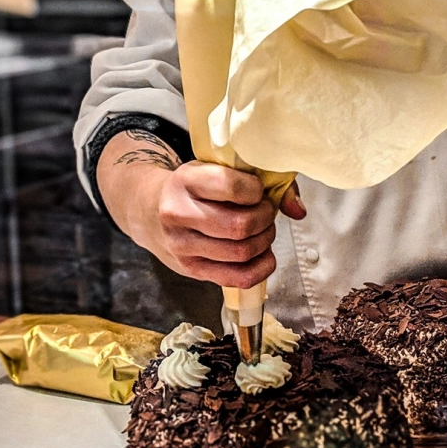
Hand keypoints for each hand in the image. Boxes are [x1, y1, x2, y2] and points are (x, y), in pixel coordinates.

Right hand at [96, 130, 305, 288]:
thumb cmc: (191, 188)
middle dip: (265, 219)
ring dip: (264, 241)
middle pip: (240, 226)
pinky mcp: (191, 270)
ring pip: (241, 252)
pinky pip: (238, 278)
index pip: (232, 187)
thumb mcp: (213, 169)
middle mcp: (178, 214)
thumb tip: (298, 210)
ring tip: (262, 230)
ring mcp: (182, 246)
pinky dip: (261, 268)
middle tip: (265, 212)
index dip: (256, 191)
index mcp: (185, 180)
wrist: (149, 211)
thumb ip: (259, 181)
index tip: (258, 190)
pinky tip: (263, 255)